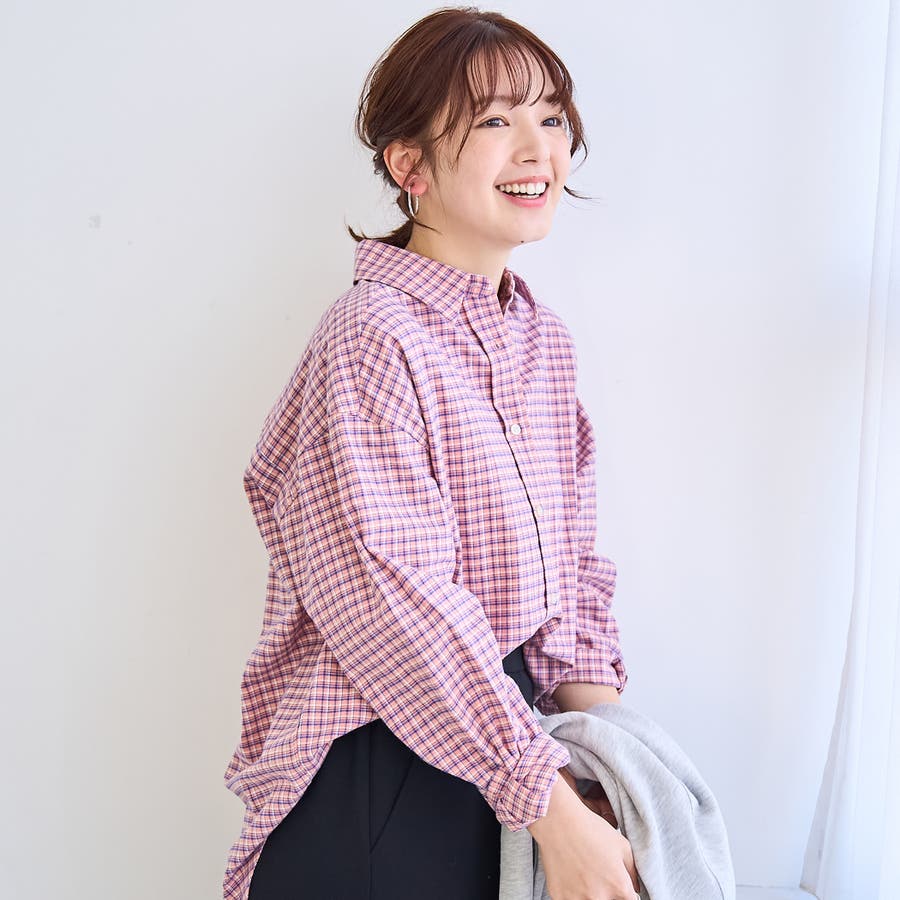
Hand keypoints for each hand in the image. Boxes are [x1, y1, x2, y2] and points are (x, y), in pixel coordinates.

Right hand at [528, 774, 639, 898]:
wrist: (557, 820)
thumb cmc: (591, 829)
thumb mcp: (622, 845)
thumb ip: (634, 872)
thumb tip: (636, 889)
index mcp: (619, 885)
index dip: (624, 892)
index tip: (618, 884)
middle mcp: (599, 897)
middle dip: (609, 893)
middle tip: (599, 875)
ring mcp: (577, 899)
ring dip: (590, 894)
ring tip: (584, 874)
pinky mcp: (559, 897)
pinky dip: (573, 892)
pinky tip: (571, 875)